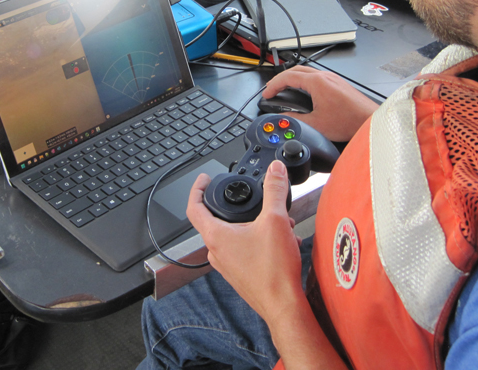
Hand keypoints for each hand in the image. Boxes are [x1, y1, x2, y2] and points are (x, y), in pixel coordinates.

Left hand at [187, 162, 305, 325]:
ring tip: (279, 223)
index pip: (194, 207)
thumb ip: (274, 190)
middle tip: (257, 201)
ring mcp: (227, 265)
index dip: (197, 189)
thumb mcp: (275, 220)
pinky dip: (260, 240)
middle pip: (219, 220)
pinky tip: (282, 241)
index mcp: (216, 236)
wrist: (283, 305)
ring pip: (236, 235)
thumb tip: (275, 170)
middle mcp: (217, 252)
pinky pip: (245, 249)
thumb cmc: (273, 271)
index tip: (205, 179)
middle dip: (242, 207)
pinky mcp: (240, 274)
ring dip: (256, 225)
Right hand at [262, 66, 378, 142]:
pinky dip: (305, 81)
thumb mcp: (316, 124)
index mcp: (317, 83)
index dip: (274, 85)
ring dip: (293, 78)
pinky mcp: (338, 84)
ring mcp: (333, 78)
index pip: (288, 77)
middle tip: (273, 89)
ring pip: (307, 72)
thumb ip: (295, 119)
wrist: (369, 121)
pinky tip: (304, 92)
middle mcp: (325, 76)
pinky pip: (317, 76)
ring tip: (285, 89)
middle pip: (296, 70)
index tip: (267, 93)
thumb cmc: (350, 121)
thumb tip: (283, 117)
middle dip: (281, 79)